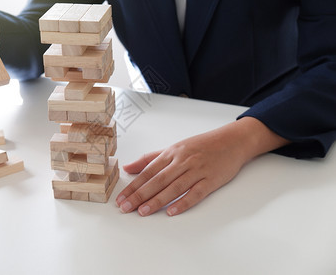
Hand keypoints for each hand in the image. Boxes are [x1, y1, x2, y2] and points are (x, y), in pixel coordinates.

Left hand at [116, 117, 289, 216]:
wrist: (232, 141)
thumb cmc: (201, 145)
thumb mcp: (174, 148)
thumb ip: (150, 159)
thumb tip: (128, 167)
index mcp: (171, 153)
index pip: (148, 171)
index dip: (133, 185)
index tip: (121, 198)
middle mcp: (182, 161)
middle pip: (157, 180)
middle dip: (140, 195)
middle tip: (126, 207)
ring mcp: (197, 171)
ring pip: (174, 187)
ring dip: (157, 201)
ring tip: (142, 212)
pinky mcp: (211, 180)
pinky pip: (196, 193)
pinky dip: (183, 202)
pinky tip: (171, 212)